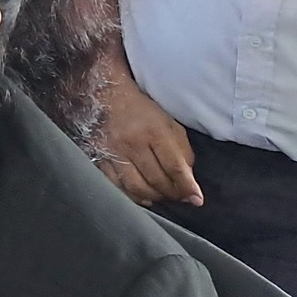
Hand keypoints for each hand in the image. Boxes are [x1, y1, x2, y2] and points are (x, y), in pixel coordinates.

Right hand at [95, 60, 202, 206]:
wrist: (105, 96)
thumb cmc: (142, 111)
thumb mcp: (169, 124)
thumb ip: (182, 151)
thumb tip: (188, 180)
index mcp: (154, 131)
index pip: (174, 166)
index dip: (187, 186)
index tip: (197, 199)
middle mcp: (133, 143)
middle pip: (157, 180)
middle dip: (173, 193)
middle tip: (181, 197)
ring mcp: (114, 152)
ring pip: (137, 186)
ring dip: (154, 196)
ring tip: (163, 196)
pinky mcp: (99, 157)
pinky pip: (116, 184)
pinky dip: (132, 195)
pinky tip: (142, 196)